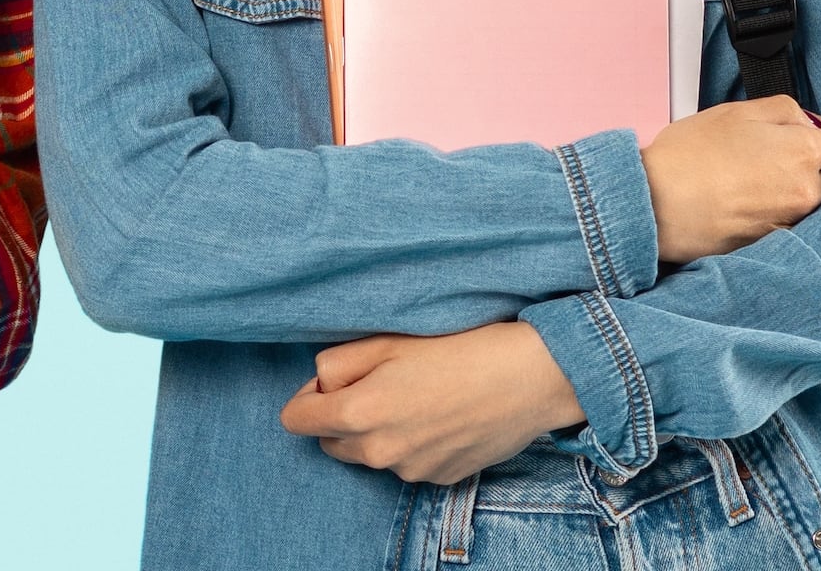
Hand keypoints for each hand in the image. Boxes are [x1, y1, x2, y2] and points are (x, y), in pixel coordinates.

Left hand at [280, 324, 580, 483]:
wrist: (525, 378)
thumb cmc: (455, 349)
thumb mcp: (386, 340)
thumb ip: (337, 364)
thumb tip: (319, 383)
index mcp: (358, 414)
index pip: (295, 420)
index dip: (307, 396)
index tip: (333, 380)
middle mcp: (380, 452)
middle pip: (330, 441)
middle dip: (340, 416)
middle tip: (377, 382)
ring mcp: (411, 471)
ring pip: (370, 454)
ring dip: (377, 432)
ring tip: (416, 396)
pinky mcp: (440, 479)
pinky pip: (406, 463)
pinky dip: (411, 444)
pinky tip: (439, 415)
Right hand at [642, 95, 820, 264]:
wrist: (658, 204)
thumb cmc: (690, 155)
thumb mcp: (736, 111)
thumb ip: (783, 110)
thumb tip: (807, 122)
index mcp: (803, 152)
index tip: (808, 133)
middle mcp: (808, 191)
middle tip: (785, 157)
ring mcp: (794, 222)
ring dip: (805, 192)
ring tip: (766, 182)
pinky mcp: (775, 243)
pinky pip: (796, 225)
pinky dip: (783, 214)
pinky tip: (753, 203)